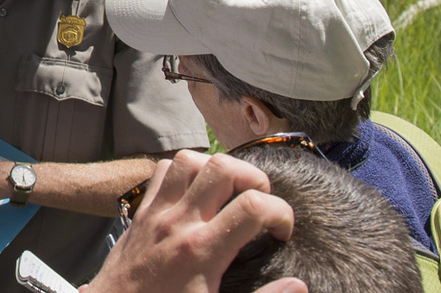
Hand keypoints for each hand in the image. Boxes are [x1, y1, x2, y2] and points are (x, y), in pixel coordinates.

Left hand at [82, 151, 300, 292]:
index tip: (283, 233)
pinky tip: (198, 194)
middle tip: (261, 203)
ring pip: (190, 160)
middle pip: (222, 168)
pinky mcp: (141, 213)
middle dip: (254, 178)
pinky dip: (185, 171)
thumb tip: (299, 286)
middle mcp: (178, 223)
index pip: (253, 206)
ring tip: (232, 193)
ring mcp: (156, 213)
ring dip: (218, 168)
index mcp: (201, 252)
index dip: (282, 212)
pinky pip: (163, 171)